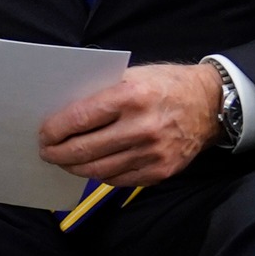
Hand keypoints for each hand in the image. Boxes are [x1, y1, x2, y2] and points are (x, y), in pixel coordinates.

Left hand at [39, 62, 222, 187]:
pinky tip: (92, 167)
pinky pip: (119, 180)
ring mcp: (153, 153)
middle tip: (46, 152)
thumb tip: (62, 112)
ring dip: (75, 168)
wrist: (211, 105)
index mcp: (131, 96)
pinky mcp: (161, 171)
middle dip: (58, 153)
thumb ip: (101, 93)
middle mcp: (142, 127)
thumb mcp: (133, 75)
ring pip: (99, 170)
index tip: (43, 134)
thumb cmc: (166, 85)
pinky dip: (100, 175)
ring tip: (64, 161)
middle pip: (85, 149)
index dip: (54, 130)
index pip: (79, 119)